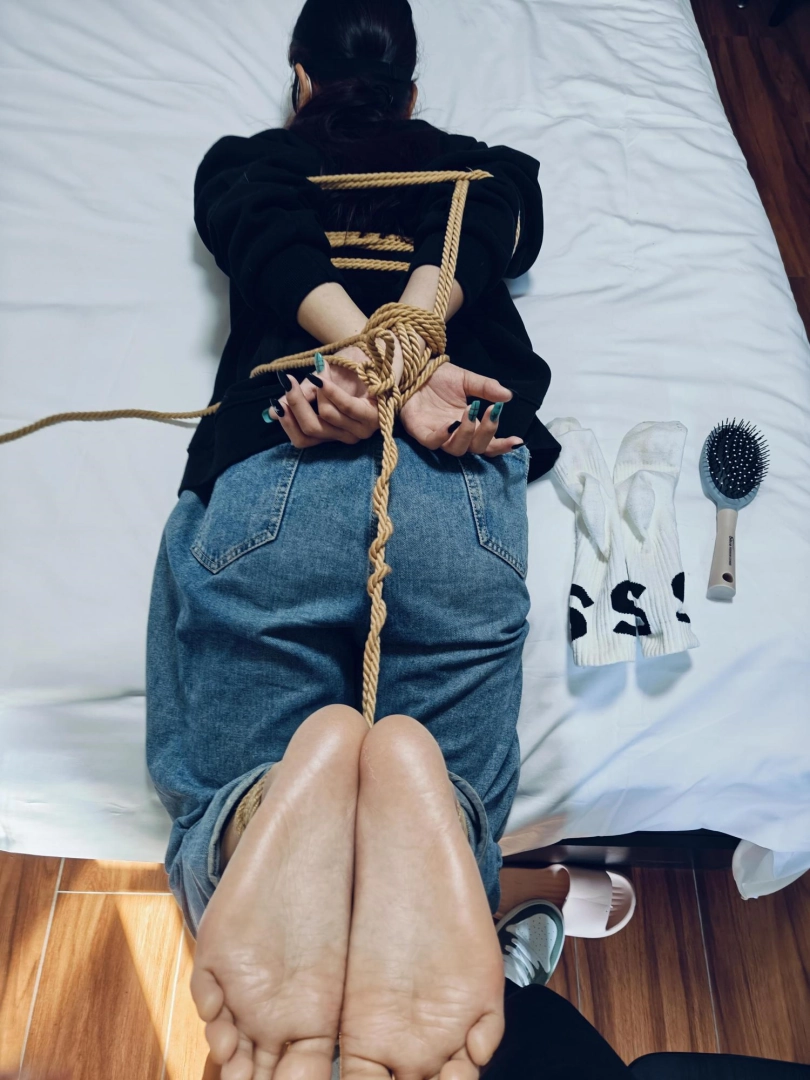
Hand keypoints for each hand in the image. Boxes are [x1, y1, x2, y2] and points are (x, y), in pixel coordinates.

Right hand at [269, 346, 380, 446]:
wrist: (376, 355)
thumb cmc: (347, 371)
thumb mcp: (317, 384)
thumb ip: (299, 399)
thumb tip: (272, 412)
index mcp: (332, 433)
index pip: (303, 440)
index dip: (287, 424)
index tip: (275, 404)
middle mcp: (346, 436)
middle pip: (312, 429)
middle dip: (296, 404)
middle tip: (287, 382)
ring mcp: (362, 429)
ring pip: (326, 416)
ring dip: (317, 391)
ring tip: (317, 371)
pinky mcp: (374, 417)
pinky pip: (345, 407)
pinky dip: (331, 392)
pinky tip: (322, 378)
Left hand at [398, 361, 523, 456]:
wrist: (413, 369)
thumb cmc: (439, 378)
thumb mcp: (467, 379)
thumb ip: (486, 388)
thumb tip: (508, 396)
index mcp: (470, 425)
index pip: (489, 443)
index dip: (503, 446)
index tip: (518, 441)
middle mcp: (456, 434)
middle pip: (476, 449)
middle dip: (487, 433)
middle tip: (491, 412)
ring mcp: (438, 435)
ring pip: (457, 449)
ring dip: (468, 432)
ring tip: (471, 411)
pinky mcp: (420, 432)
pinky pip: (433, 442)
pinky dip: (443, 436)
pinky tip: (452, 423)